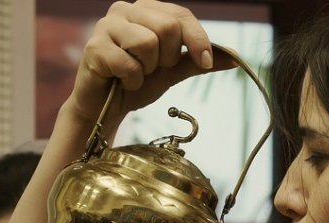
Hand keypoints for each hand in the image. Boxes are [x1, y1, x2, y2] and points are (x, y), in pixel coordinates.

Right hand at [66, 0, 235, 132]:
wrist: (106, 107)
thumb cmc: (138, 83)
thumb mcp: (174, 71)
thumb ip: (198, 61)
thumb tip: (234, 57)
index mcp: (146, 10)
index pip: (181, 15)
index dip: (198, 39)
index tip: (207, 62)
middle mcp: (125, 10)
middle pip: (167, 27)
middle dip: (169, 57)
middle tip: (155, 69)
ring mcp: (106, 26)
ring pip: (148, 43)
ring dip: (148, 69)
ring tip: (137, 74)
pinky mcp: (94, 47)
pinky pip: (128, 64)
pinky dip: (132, 80)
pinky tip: (123, 81)